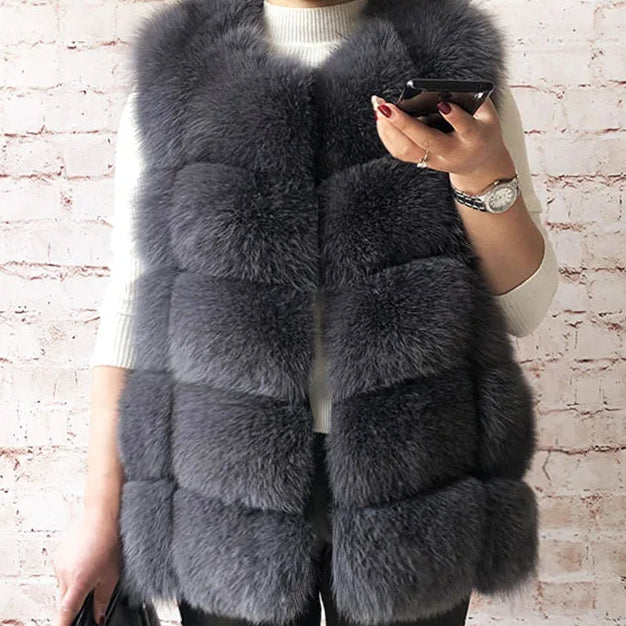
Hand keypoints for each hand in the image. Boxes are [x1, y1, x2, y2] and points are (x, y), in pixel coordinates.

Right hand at [52, 508, 120, 625]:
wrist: (102, 517)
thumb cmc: (110, 543)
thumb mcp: (112, 576)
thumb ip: (102, 600)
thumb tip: (98, 617)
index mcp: (78, 582)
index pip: (66, 612)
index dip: (62, 624)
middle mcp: (64, 574)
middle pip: (65, 599)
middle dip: (76, 600)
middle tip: (91, 586)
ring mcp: (58, 564)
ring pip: (63, 585)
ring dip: (74, 584)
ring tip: (92, 567)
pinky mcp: (57, 555)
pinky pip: (62, 572)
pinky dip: (72, 572)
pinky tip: (85, 559)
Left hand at [370, 94, 515, 191]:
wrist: (478, 165)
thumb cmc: (482, 131)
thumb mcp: (487, 114)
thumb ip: (472, 99)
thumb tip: (442, 89)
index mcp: (474, 138)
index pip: (465, 128)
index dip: (455, 117)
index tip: (442, 103)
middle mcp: (451, 152)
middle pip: (426, 140)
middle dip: (404, 123)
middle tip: (387, 107)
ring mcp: (434, 160)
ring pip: (408, 149)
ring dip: (389, 129)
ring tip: (379, 106)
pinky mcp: (422, 162)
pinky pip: (400, 152)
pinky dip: (388, 135)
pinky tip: (381, 119)